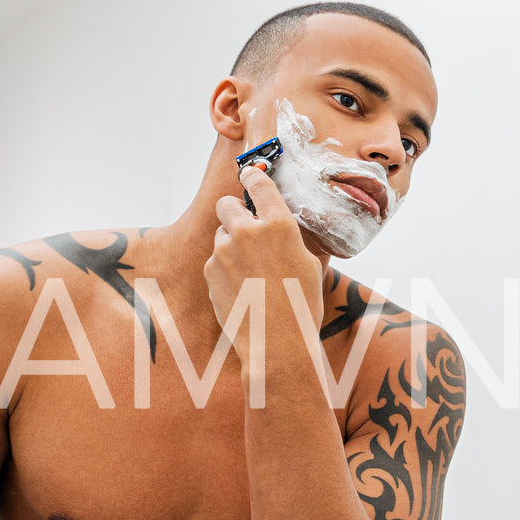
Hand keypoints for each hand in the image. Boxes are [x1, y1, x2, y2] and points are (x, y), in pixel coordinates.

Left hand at [207, 164, 323, 366]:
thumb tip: (281, 226)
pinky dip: (225, 268)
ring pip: (221, 234)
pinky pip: (215, 260)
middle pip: (226, 203)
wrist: (277, 344)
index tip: (250, 175)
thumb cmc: (301, 306)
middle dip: (234, 211)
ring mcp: (223, 252)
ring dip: (231, 244)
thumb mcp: (309, 264)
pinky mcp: (209, 272)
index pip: (258, 183)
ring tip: (252, 270)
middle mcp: (247, 232)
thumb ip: (290, 238)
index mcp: (278, 225)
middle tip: (246, 227)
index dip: (253, 177)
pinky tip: (244, 287)